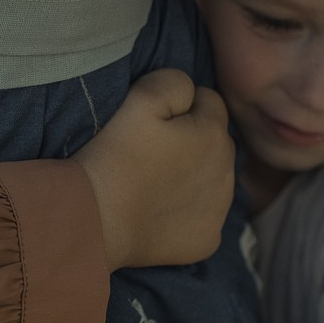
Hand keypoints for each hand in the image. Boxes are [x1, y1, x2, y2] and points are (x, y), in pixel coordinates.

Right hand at [72, 68, 233, 270]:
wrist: (96, 220)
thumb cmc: (115, 156)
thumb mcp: (140, 99)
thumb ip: (174, 82)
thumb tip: (190, 93)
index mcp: (214, 133)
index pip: (210, 102)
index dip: (181, 106)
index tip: (154, 122)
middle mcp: (227, 172)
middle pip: (217, 142)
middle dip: (194, 140)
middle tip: (152, 151)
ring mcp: (219, 211)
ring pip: (214, 179)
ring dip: (195, 175)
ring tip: (155, 182)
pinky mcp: (207, 240)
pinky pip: (204, 216)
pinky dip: (188, 212)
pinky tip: (159, 212)